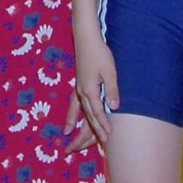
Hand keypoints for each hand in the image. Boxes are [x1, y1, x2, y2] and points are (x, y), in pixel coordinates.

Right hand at [70, 32, 116, 148]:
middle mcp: (82, 92)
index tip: (109, 136)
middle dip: (94, 131)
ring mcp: (78, 89)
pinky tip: (68, 122)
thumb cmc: (100, 53)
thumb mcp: (110, 71)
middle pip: (88, 116)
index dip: (104, 125)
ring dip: (78, 127)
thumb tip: (113, 108)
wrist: (86, 39)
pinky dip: (71, 115)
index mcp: (90, 89)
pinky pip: (74, 105)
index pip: (98, 112)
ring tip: (70, 141)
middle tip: (101, 143)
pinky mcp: (78, 85)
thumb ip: (112, 90)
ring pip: (79, 112)